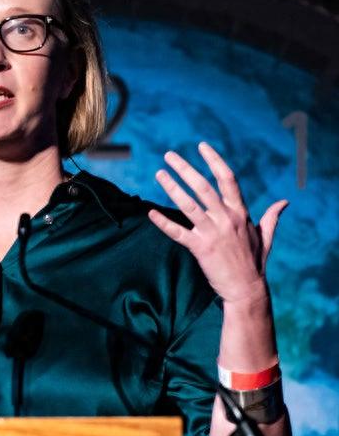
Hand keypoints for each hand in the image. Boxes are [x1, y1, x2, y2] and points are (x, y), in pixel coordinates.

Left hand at [147, 141, 287, 306]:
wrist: (247, 289)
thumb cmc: (254, 262)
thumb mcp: (265, 236)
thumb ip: (271, 217)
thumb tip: (285, 202)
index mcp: (240, 213)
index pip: (228, 179)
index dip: (214, 160)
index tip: (201, 146)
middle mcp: (226, 219)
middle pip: (203, 187)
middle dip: (185, 169)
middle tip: (169, 155)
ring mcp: (213, 233)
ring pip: (189, 205)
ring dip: (172, 188)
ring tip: (159, 174)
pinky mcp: (200, 248)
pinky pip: (178, 232)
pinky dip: (163, 223)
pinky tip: (151, 213)